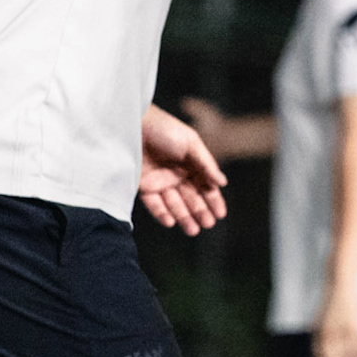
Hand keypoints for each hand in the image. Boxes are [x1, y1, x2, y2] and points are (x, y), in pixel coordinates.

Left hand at [139, 104, 228, 235]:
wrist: (133, 125)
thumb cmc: (164, 129)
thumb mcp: (190, 143)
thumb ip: (206, 164)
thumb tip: (222, 183)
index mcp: (192, 164)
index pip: (206, 186)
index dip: (214, 200)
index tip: (220, 214)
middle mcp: (178, 175)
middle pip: (192, 198)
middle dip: (200, 212)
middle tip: (208, 225)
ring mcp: (161, 182)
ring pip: (175, 204)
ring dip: (184, 217)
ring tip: (193, 230)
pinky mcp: (144, 186)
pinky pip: (154, 204)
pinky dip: (162, 214)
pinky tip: (171, 222)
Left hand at [313, 287, 356, 356]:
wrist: (340, 283)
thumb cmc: (333, 300)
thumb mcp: (323, 317)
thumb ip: (324, 331)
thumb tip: (326, 343)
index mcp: (318, 331)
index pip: (319, 356)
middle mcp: (328, 333)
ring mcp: (341, 329)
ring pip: (348, 354)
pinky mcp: (353, 325)